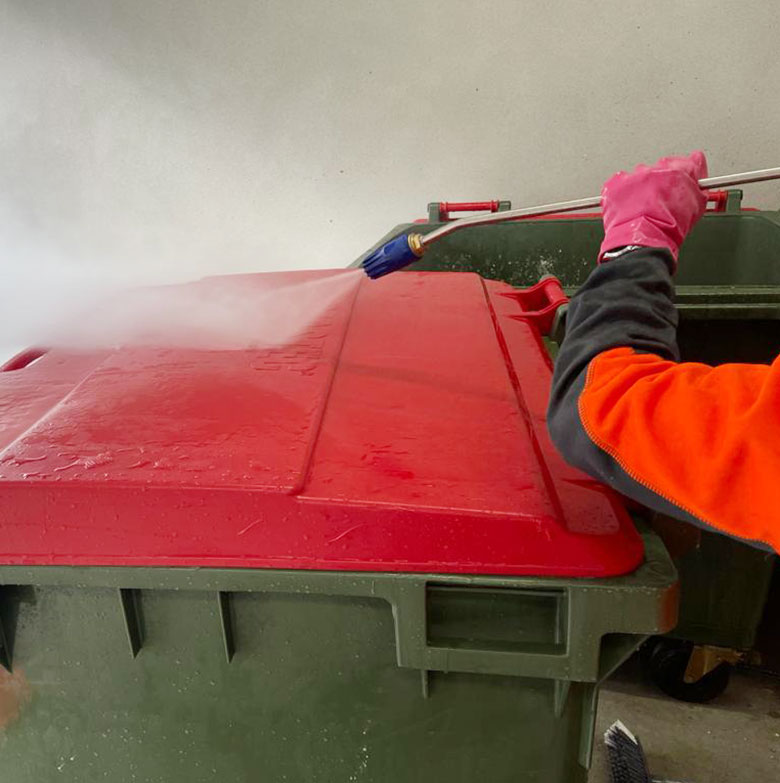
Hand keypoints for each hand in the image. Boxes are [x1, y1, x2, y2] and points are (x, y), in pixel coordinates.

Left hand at [599, 151, 707, 266]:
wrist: (642, 237)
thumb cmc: (668, 227)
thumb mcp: (697, 206)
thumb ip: (699, 186)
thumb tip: (698, 174)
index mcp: (680, 170)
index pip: (688, 162)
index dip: (686, 174)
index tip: (683, 180)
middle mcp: (657, 168)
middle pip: (662, 169)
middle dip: (662, 181)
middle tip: (661, 201)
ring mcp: (635, 175)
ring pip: (640, 176)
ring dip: (641, 187)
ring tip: (642, 207)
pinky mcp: (616, 184)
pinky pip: (619, 184)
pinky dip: (622, 193)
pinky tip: (627, 206)